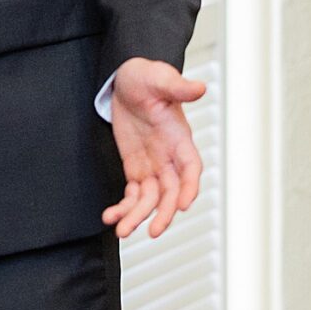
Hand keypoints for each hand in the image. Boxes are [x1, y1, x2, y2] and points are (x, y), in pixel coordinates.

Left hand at [103, 59, 205, 240]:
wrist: (126, 80)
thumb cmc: (147, 77)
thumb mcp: (160, 78)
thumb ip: (178, 86)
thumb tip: (200, 88)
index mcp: (180, 137)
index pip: (190, 167)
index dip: (189, 187)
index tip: (183, 205)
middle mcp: (169, 156)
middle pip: (171, 192)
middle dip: (163, 213)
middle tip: (153, 232)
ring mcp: (153, 165)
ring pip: (150, 199)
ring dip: (138, 216)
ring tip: (122, 231)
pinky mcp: (135, 168)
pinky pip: (132, 194)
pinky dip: (123, 207)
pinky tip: (110, 217)